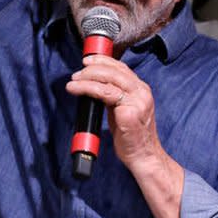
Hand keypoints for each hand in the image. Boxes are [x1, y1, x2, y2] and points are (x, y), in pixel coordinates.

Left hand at [66, 55, 172, 175]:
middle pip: (114, 71)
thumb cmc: (132, 136)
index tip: (88, 61)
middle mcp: (142, 92)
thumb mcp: (124, 110)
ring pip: (108, 80)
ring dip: (87, 78)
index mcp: (142, 90)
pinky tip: (77, 90)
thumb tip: (95, 86)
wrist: (144, 156)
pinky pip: (105, 94)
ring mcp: (137, 101)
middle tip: (77, 73)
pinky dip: (88, 89)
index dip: (103, 61)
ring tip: (73, 81)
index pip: (121, 67)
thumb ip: (114, 97)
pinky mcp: (130, 112)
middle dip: (92, 68)